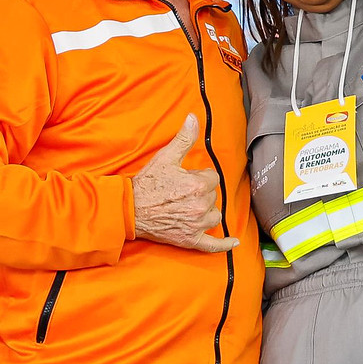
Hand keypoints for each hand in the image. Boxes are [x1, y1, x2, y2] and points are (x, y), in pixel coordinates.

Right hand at [130, 115, 238, 252]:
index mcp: (198, 185)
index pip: (212, 178)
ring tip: (191, 207)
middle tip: (182, 192)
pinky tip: (233, 242)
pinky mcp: (190, 240)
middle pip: (213, 196)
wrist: (129, 210)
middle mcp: (200, 206)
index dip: (200, 177)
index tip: (187, 178)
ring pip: (214, 216)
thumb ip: (184, 138)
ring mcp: (196, 225)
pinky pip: (212, 245)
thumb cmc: (147, 184)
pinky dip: (223, 244)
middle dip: (201, 193)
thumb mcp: (166, 157)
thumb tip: (193, 118)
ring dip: (207, 211)